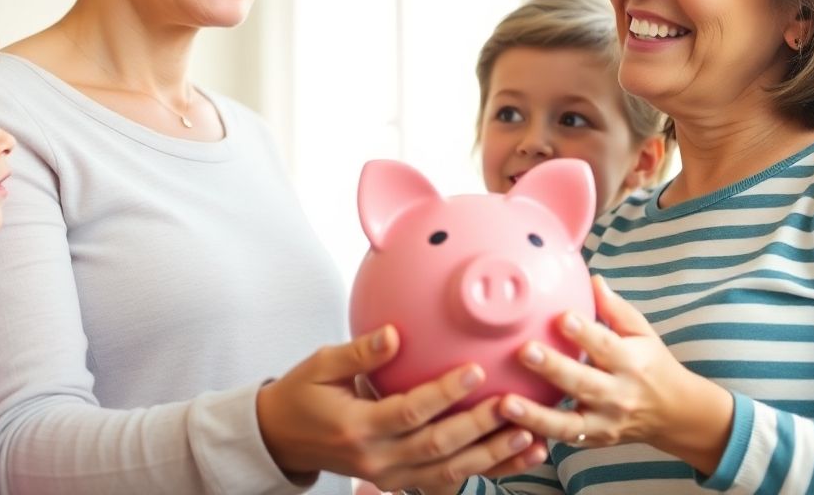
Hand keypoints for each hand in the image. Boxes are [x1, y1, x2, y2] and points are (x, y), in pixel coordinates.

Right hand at [257, 325, 547, 490]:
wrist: (283, 439)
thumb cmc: (302, 395)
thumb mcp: (321, 365)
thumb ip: (360, 352)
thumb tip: (394, 333)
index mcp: (358, 427)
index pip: (410, 411)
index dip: (444, 393)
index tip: (475, 369)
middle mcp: (378, 459)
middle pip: (438, 446)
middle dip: (480, 427)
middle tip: (514, 404)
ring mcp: (391, 476)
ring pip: (450, 471)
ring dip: (493, 457)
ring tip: (530, 438)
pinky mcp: (402, 481)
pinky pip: (447, 480)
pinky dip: (485, 471)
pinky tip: (516, 458)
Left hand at [497, 276, 734, 473]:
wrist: (674, 414)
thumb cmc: (652, 365)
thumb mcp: (642, 333)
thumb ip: (615, 309)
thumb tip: (593, 279)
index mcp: (631, 362)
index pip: (606, 345)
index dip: (584, 333)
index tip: (561, 317)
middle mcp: (618, 394)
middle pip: (583, 383)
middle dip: (553, 368)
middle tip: (525, 351)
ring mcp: (605, 422)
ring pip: (568, 422)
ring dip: (535, 414)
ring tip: (505, 402)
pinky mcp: (593, 440)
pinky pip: (562, 440)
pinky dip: (537, 434)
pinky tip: (509, 427)